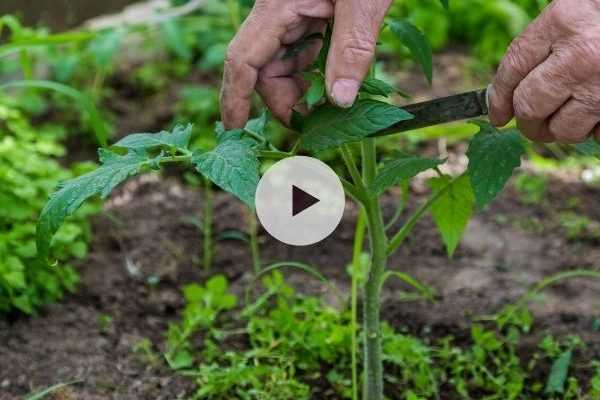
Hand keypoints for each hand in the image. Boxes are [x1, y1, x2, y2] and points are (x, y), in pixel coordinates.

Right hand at [220, 0, 391, 128]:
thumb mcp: (364, 1)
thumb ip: (351, 49)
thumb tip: (340, 102)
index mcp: (279, 5)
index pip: (243, 58)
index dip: (235, 97)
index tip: (235, 129)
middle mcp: (277, 10)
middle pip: (262, 66)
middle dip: (283, 98)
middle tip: (314, 121)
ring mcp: (291, 10)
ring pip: (281, 61)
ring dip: (300, 86)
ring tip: (329, 100)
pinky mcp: (307, 10)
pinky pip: (299, 47)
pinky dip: (313, 68)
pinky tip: (333, 72)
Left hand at [489, 0, 599, 143]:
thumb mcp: (575, 8)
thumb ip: (546, 42)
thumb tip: (508, 89)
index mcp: (563, 21)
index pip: (512, 68)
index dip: (498, 97)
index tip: (497, 114)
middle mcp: (582, 55)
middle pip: (530, 107)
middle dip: (526, 122)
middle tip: (530, 123)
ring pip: (564, 129)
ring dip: (560, 130)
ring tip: (567, 117)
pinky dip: (596, 130)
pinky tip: (599, 113)